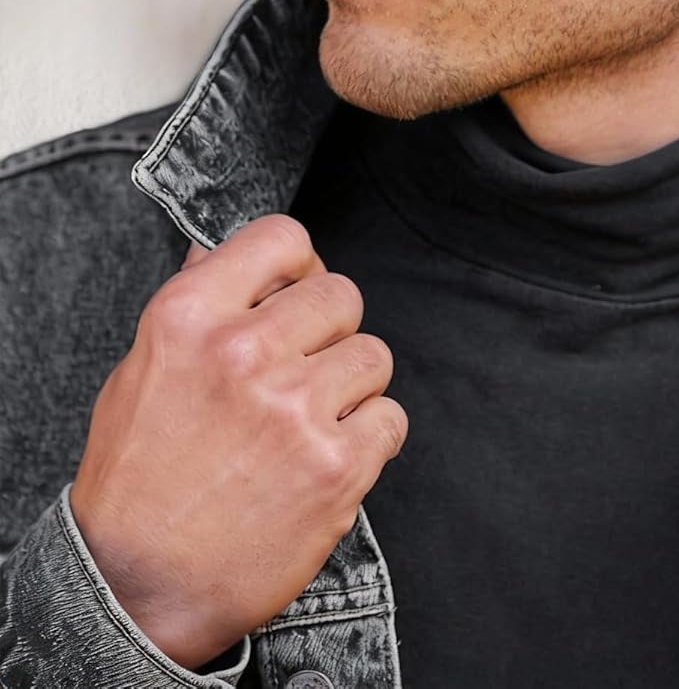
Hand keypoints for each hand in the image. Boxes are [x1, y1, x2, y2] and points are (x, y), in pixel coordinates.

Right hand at [70, 214, 408, 669]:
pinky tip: (330, 458)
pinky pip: (390, 418)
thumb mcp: (141, 371)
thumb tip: (221, 249)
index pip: (282, 238)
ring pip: (374, 355)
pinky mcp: (336, 465)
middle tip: (303, 370)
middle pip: (340, 294)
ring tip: (311, 422)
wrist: (136, 591)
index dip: (299, 264)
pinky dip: (370, 439)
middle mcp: (243, 352)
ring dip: (352, 387)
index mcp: (188, 318)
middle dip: (330, 330)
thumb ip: (195, 306)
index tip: (296, 290)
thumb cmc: (136, 481)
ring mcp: (294, 409)